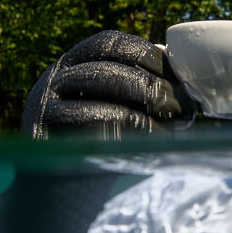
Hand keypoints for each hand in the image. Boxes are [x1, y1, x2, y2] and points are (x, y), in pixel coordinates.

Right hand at [21, 30, 193, 138]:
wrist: (59, 189)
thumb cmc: (98, 141)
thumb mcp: (112, 104)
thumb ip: (137, 87)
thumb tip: (186, 82)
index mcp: (71, 64)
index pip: (108, 43)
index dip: (147, 54)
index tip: (178, 74)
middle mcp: (53, 81)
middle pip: (108, 74)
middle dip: (155, 89)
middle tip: (186, 106)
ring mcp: (45, 113)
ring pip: (102, 111)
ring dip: (147, 120)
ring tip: (177, 126)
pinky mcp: (47, 145)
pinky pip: (94, 144)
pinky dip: (130, 143)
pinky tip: (153, 147)